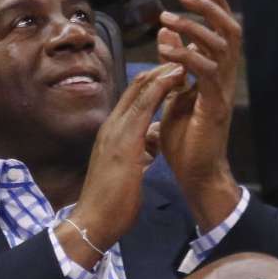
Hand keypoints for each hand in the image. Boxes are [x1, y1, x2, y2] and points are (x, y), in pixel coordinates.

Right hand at [56, 64, 185, 268]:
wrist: (94, 221)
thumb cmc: (110, 202)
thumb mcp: (126, 170)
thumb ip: (135, 154)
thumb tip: (147, 148)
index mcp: (112, 134)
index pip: (132, 100)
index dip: (153, 83)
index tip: (173, 73)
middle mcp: (112, 126)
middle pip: (136, 88)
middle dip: (159, 70)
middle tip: (181, 58)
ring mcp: (116, 131)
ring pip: (140, 90)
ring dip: (163, 72)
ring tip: (184, 59)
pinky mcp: (124, 140)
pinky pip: (145, 104)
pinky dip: (162, 87)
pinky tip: (178, 76)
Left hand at [155, 0, 241, 228]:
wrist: (195, 174)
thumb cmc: (184, 140)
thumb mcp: (172, 97)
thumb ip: (172, 68)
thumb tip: (166, 37)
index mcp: (213, 76)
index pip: (218, 33)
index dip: (211, 8)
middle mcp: (222, 79)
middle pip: (227, 32)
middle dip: (209, 8)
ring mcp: (221, 92)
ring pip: (219, 48)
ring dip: (194, 29)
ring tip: (170, 18)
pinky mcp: (215, 107)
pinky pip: (206, 75)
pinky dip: (188, 59)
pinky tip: (171, 51)